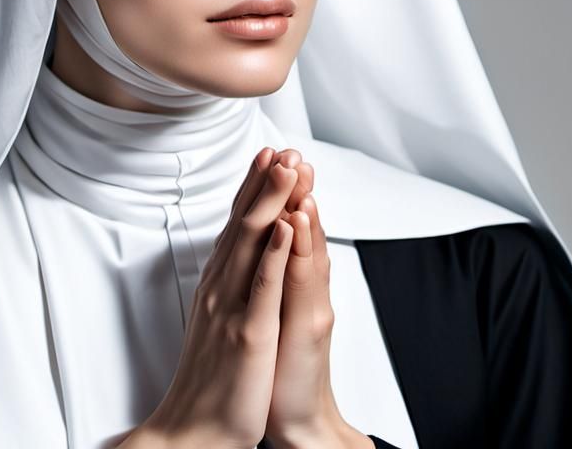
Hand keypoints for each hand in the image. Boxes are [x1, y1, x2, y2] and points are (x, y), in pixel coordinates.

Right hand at [118, 146, 300, 448]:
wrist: (194, 432)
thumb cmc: (212, 384)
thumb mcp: (218, 324)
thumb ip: (226, 290)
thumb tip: (232, 262)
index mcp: (218, 288)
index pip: (237, 228)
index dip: (253, 191)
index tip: (267, 157)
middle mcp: (221, 290)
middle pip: (243, 225)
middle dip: (262, 184)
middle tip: (280, 147)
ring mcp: (233, 309)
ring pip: (252, 244)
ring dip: (270, 201)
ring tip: (286, 168)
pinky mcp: (248, 333)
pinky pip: (263, 286)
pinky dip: (274, 252)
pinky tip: (284, 224)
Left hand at [263, 167, 372, 448]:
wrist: (297, 425)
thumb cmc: (276, 376)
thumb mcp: (268, 323)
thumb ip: (270, 287)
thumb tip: (263, 257)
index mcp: (288, 289)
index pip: (283, 233)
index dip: (277, 197)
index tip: (271, 158)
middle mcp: (303, 293)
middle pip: (299, 232)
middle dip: (294, 190)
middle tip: (291, 150)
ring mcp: (308, 308)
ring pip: (303, 247)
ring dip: (299, 205)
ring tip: (298, 170)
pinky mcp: (306, 329)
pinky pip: (299, 281)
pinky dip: (296, 249)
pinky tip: (294, 223)